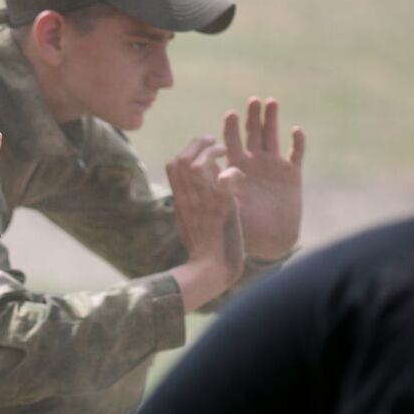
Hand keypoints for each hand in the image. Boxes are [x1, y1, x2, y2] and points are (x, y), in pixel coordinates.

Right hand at [166, 135, 244, 311]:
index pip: (174, 164)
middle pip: (183, 159)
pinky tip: (239, 176)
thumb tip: (189, 190)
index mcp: (180, 200)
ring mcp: (204, 201)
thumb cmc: (201, 250)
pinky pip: (226, 177)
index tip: (202, 150)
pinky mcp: (223, 207)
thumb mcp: (187, 222)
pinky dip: (234, 172)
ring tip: (226, 152)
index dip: (188, 151)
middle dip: (199, 144)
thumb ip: (188, 203)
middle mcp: (188, 198)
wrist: (208, 269)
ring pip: (200, 163)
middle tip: (215, 143)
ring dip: (214, 153)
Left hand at [223, 97, 304, 260]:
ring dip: (271, 120)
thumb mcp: (228, 206)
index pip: (231, 143)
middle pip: (252, 134)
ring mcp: (273, 167)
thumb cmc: (243, 228)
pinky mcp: (292, 175)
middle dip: (252, 117)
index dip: (231, 129)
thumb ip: (224, 188)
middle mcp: (254, 163)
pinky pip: (297, 154)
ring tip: (270, 102)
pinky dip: (298, 142)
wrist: (267, 242)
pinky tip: (296, 130)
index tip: (230, 115)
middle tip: (252, 100)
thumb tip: (220, 172)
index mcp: (236, 168)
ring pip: (272, 137)